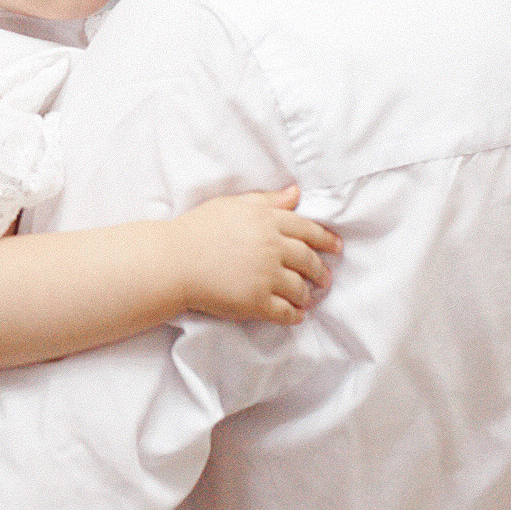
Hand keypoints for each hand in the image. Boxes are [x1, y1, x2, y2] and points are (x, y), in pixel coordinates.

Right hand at [169, 186, 340, 324]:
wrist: (174, 261)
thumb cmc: (198, 229)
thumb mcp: (233, 205)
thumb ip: (267, 200)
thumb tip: (295, 194)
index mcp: (267, 221)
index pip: (308, 229)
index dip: (326, 239)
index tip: (336, 247)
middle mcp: (272, 247)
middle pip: (308, 260)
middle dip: (320, 270)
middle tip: (325, 278)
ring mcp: (265, 275)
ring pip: (300, 288)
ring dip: (308, 295)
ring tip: (308, 298)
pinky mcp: (256, 301)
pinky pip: (285, 311)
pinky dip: (294, 315)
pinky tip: (296, 316)